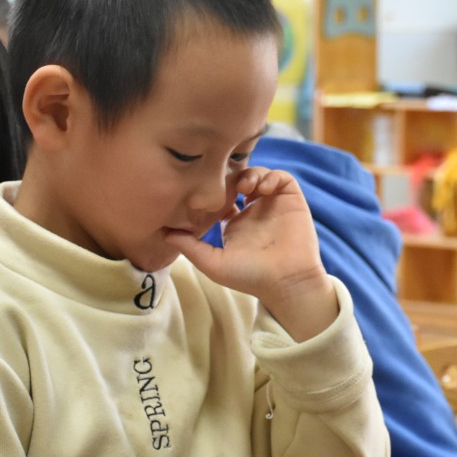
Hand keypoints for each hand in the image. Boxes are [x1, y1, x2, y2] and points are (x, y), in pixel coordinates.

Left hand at [164, 167, 336, 339]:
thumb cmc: (251, 277)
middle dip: (232, 176)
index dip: (215, 189)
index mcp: (235, 223)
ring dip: (251, 174)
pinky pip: (282, 178)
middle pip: (240, 180)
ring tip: (245, 187)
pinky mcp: (291, 201)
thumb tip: (164, 232)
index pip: (223, 196)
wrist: (285, 282)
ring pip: (260, 175)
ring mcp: (274, 205)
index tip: (208, 193)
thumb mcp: (212, 263)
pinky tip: (263, 189)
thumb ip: (189, 247)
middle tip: (226, 184)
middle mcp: (254, 211)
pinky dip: (272, 176)